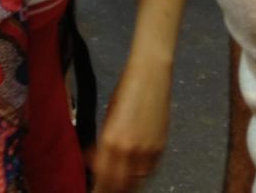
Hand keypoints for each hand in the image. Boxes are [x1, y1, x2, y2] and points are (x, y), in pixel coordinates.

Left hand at [88, 58, 172, 192]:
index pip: (103, 177)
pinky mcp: (161, 146)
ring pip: (136, 182)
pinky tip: (134, 172)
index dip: (98, 186)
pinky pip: (150, 170)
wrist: (150, 74)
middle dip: (111, 189)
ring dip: (126, 185)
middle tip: (104, 189)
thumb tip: (98, 159)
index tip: (94, 188)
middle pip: (119, 184)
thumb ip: (104, 141)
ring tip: (118, 185)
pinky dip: (141, 175)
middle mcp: (130, 149)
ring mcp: (148, 149)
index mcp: (111, 140)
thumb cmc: (126, 89)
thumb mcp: (109, 116)